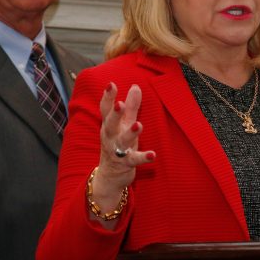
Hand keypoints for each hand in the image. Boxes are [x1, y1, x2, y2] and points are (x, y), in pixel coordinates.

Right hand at [90, 83, 155, 222]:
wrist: (110, 175)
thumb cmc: (117, 143)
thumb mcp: (123, 124)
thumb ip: (131, 106)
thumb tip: (136, 86)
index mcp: (109, 125)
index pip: (105, 110)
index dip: (107, 97)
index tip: (111, 84)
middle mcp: (111, 137)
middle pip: (111, 124)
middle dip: (115, 114)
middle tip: (120, 104)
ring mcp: (117, 150)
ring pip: (123, 141)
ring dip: (130, 133)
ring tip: (138, 125)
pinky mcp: (126, 163)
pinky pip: (135, 160)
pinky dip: (143, 157)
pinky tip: (153, 154)